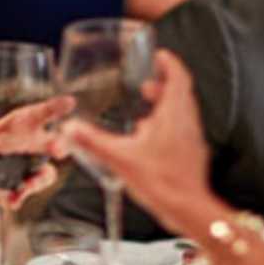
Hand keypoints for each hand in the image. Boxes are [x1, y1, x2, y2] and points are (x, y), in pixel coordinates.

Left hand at [0, 95, 73, 208]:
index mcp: (21, 125)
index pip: (40, 114)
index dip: (55, 109)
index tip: (70, 102)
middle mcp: (33, 145)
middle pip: (49, 143)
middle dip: (55, 145)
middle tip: (59, 149)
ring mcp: (32, 167)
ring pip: (42, 174)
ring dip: (37, 180)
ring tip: (26, 186)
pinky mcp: (25, 185)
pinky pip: (25, 192)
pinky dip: (16, 197)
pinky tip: (9, 202)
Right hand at [62, 50, 212, 229]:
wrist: (188, 209)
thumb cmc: (161, 182)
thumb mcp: (120, 159)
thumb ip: (94, 142)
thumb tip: (71, 129)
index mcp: (174, 115)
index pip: (179, 77)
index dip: (170, 63)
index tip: (160, 55)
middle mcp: (187, 123)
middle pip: (181, 93)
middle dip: (164, 84)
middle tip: (148, 81)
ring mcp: (192, 139)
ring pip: (182, 113)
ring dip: (166, 105)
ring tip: (146, 109)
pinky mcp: (192, 155)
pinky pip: (182, 131)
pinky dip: (168, 126)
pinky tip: (150, 141)